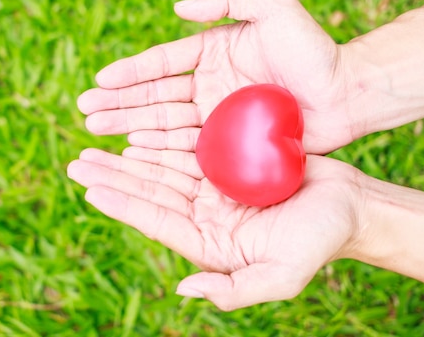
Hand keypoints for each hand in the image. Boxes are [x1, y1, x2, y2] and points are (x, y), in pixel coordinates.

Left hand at [67, 149, 361, 310]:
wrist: (346, 207)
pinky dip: (159, 141)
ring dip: (127, 156)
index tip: (90, 187)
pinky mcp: (224, 166)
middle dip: (112, 176)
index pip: (156, 220)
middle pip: (149, 193)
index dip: (123, 203)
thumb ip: (233, 290)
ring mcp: (212, 190)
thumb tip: (182, 291)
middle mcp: (203, 216)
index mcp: (209, 243)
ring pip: (160, 169)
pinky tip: (134, 131)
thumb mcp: (281, 276)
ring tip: (93, 144)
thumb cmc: (318, 242)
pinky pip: (184, 151)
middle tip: (76, 161)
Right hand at [78, 0, 355, 154]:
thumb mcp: (276, 8)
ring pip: (163, 122)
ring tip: (96, 131)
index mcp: (213, 52)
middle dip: (118, 103)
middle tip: (84, 112)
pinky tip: (132, 151)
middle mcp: (208, 85)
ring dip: (129, 126)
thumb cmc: (314, 50)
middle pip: (155, 95)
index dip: (131, 72)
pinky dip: (158, 149)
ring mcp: (216, 116)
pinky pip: (186, 147)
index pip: (163, 62)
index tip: (100, 80)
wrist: (346, 94)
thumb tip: (178, 9)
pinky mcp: (227, 144)